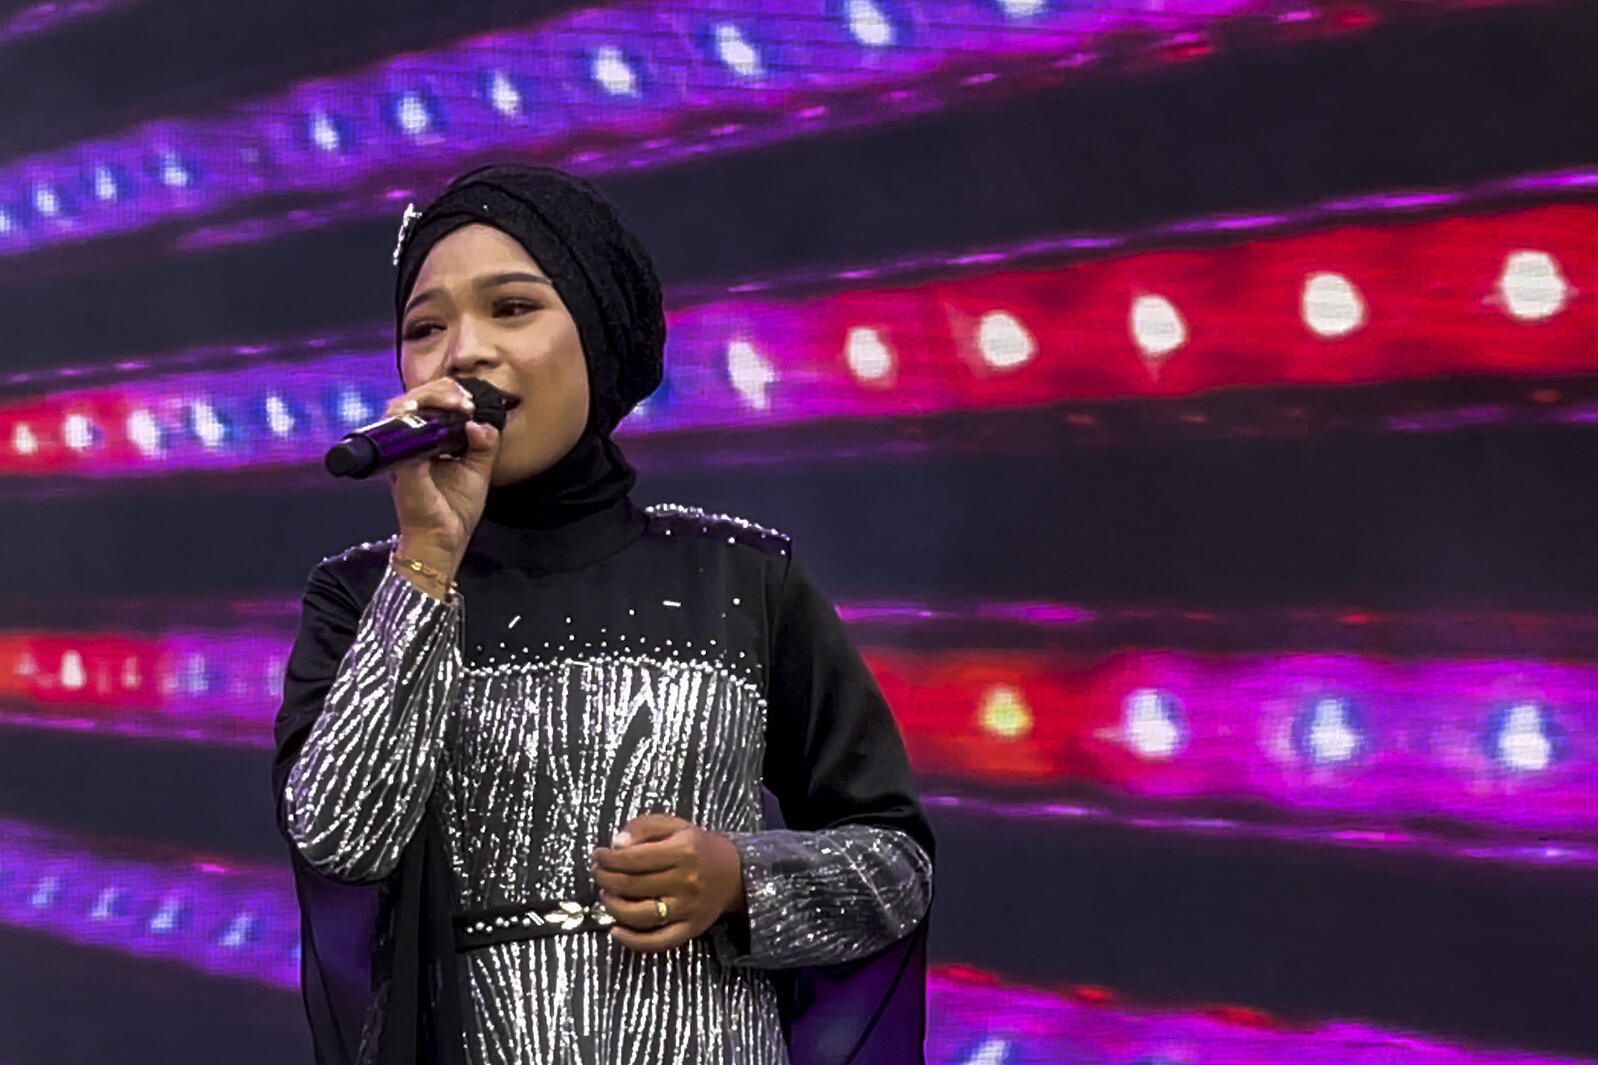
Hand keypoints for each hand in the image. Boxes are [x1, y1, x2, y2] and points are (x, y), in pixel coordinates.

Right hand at [385, 378, 500, 582]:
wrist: (444, 539)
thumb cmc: (454, 509)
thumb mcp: (478, 470)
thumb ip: (484, 444)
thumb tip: (481, 423)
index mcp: (424, 442)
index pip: (428, 404)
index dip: (447, 394)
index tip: (471, 403)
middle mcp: (407, 444)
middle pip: (413, 399)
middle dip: (442, 391)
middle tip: (466, 403)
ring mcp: (399, 453)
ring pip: (402, 407)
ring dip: (431, 398)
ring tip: (459, 406)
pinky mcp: (399, 464)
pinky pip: (401, 434)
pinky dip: (416, 418)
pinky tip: (441, 417)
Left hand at [592, 814, 745, 953]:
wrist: (735, 873)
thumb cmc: (698, 846)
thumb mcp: (675, 825)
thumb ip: (644, 827)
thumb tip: (615, 845)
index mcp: (683, 851)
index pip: (633, 858)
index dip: (608, 858)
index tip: (597, 856)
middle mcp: (686, 881)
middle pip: (633, 885)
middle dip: (606, 879)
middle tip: (598, 874)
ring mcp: (689, 908)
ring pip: (641, 915)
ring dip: (613, 907)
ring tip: (605, 895)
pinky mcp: (691, 928)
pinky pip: (658, 941)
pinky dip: (633, 941)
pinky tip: (615, 931)